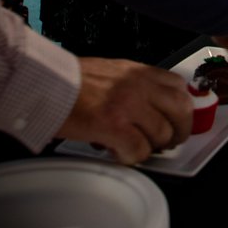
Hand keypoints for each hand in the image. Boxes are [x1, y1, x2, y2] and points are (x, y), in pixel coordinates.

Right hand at [57, 58, 192, 164]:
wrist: (46, 83)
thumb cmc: (72, 80)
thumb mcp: (112, 72)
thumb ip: (134, 86)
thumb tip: (149, 109)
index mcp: (139, 71)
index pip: (179, 86)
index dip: (182, 109)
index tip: (177, 121)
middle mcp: (139, 84)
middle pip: (181, 110)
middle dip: (179, 131)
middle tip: (168, 143)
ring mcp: (128, 104)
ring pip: (162, 133)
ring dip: (151, 147)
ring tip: (135, 149)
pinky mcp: (113, 124)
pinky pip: (138, 149)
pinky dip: (131, 157)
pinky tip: (117, 152)